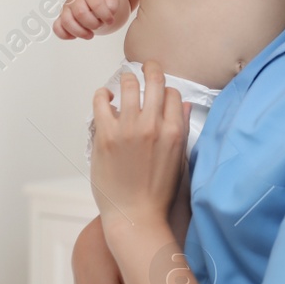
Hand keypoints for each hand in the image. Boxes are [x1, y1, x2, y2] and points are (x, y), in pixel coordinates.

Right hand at [55, 0, 126, 38]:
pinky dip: (65, 35)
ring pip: (67, 22)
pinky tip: (75, 37)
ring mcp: (66, 8)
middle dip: (93, 24)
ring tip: (90, 35)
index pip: (96, 4)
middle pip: (80, 14)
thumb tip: (107, 13)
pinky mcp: (61, 18)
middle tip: (99, 25)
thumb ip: (112, 4)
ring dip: (80, 32)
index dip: (105, 16)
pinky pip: (57, 27)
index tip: (110, 21)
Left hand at [89, 61, 190, 231]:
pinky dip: (102, 95)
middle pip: (154, 81)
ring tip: (124, 82)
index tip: (160, 92)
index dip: (166, 91)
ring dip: (126, 79)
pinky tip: (105, 98)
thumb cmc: (157, 193)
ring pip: (128, 84)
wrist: (135, 216)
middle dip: (150, 69)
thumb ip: (181, 129)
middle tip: (146, 67)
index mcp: (174, 132)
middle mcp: (153, 126)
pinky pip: (101, 101)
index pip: (173, 94)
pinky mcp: (105, 136)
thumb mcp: (179, 160)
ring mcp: (128, 129)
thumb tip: (183, 105)